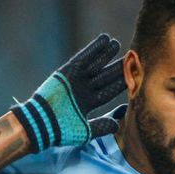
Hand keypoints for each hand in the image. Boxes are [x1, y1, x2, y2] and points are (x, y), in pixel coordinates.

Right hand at [12, 34, 125, 152]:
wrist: (42, 125)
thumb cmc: (61, 132)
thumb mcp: (85, 131)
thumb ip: (102, 126)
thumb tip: (118, 125)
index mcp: (88, 103)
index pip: (108, 91)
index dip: (120, 83)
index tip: (133, 76)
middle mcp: (82, 90)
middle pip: (103, 76)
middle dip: (115, 67)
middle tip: (128, 57)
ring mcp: (74, 80)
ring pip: (94, 65)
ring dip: (105, 54)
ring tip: (116, 44)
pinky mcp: (66, 72)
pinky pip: (82, 58)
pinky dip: (93, 49)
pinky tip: (104, 40)